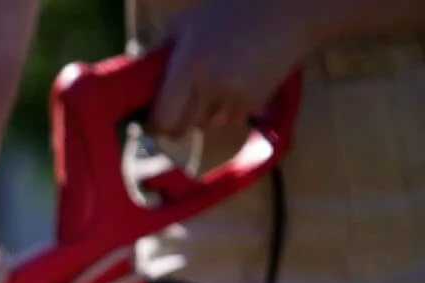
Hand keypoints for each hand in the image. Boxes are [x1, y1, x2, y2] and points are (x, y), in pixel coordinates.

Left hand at [150, 0, 311, 135]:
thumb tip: (134, 79)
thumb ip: (158, 52)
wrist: (290, 9)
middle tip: (177, 106)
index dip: (154, 125)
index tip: (152, 120)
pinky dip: (225, 109)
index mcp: (188, 67)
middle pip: (180, 129)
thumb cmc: (233, 9)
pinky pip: (228, 119)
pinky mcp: (252, 104)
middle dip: (175, 121)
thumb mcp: (188, 22)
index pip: (161, 120)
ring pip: (204, 126)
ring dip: (202, 114)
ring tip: (212, 84)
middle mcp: (209, 88)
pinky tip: (235, 82)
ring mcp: (233, 98)